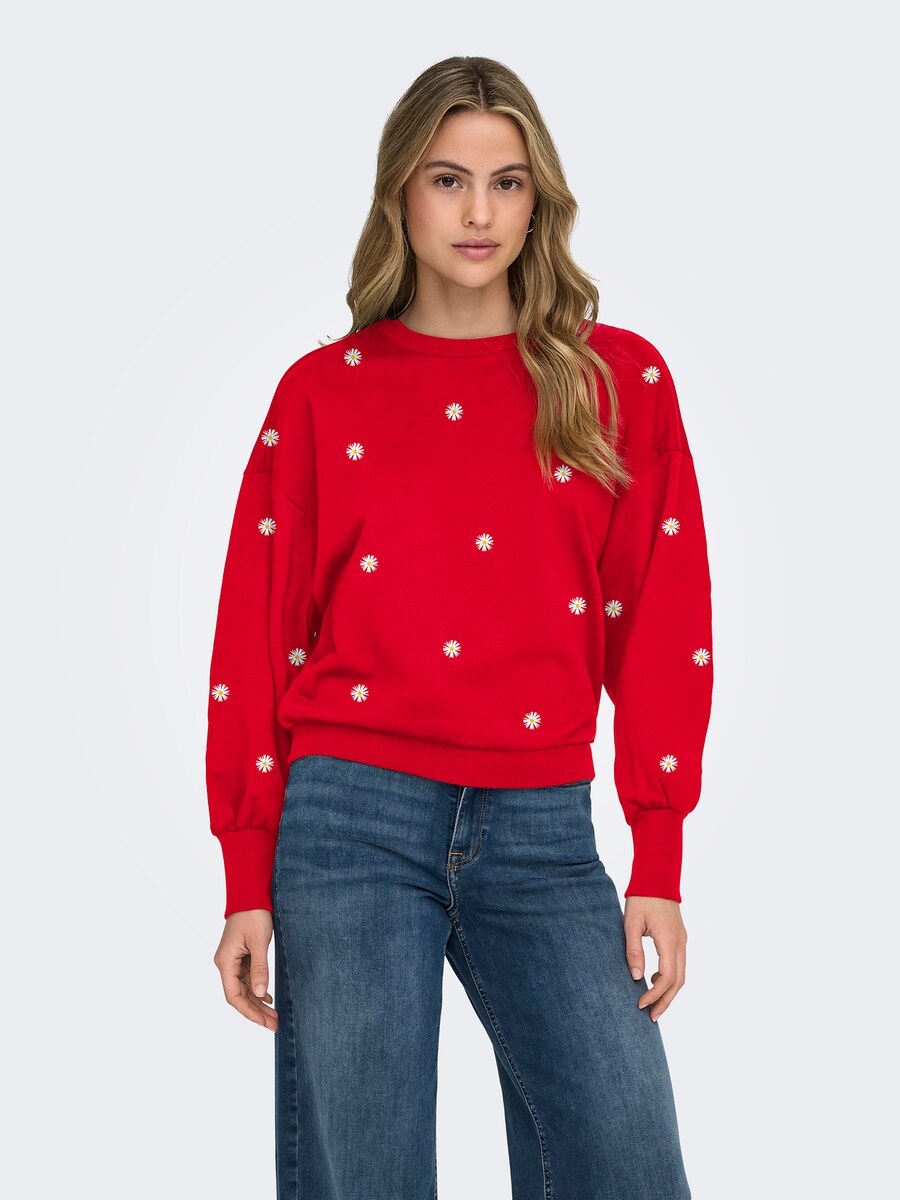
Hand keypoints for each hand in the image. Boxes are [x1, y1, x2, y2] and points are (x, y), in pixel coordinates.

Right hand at [213, 909, 278, 1029]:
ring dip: (258, 1003)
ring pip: (244, 989)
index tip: (265, 1022)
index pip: (234, 996)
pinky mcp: (240, 957)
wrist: (250, 895)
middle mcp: (225, 964)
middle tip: (274, 1024)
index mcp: (225, 962)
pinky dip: (257, 990)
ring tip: (274, 1016)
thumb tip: (259, 994)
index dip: (249, 1012)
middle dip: (256, 1012)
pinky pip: (247, 979)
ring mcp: (232, 961)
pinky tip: (268, 998)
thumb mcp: (259, 942)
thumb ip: (259, 969)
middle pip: (239, 996)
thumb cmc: (253, 915)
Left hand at [623, 896, 686, 1021]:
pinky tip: (653, 979)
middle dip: (665, 1001)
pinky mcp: (679, 937)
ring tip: (653, 1005)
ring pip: (681, 974)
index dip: (654, 994)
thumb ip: (634, 950)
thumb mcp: (631, 923)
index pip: (666, 977)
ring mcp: (682, 940)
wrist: (657, 877)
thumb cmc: (642, 898)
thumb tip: (636, 978)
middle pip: (678, 981)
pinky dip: (669, 978)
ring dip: (669, 992)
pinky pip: (679, 964)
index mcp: (669, 941)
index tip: (640, 1004)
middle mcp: (680, 943)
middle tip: (651, 1017)